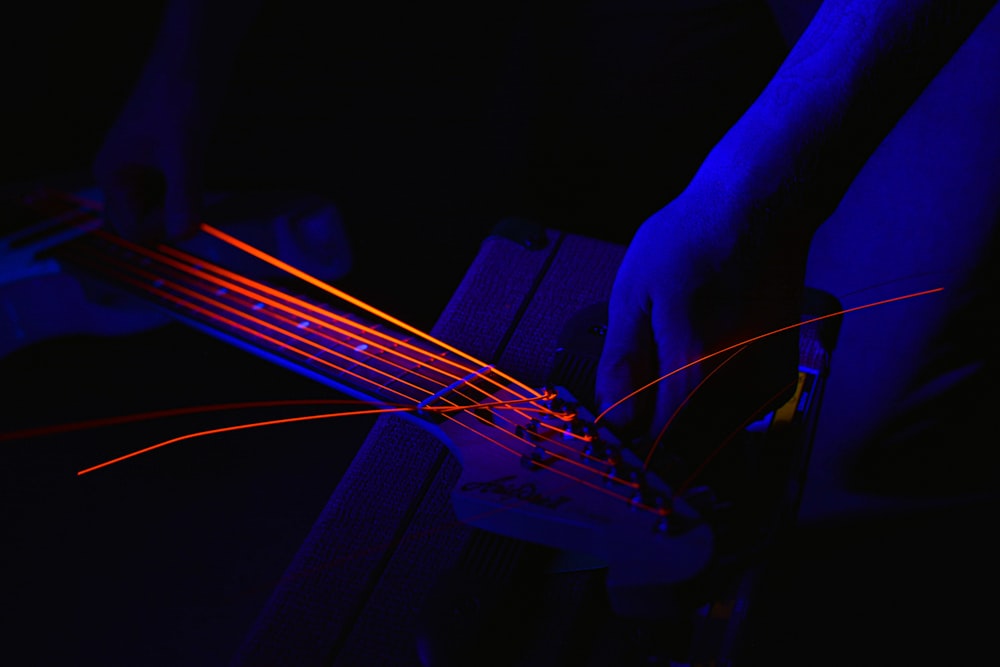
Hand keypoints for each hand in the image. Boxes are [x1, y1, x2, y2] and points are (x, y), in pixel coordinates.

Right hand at [92, 63, 206, 244]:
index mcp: (112, 175)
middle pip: (140, 226)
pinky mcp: (160, 165)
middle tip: (192, 202)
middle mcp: (120, 176)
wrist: (193, 61)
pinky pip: (169, 197)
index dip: (164, 229)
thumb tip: (183, 234)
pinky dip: (185, 197)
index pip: (133, 230)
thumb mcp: (184, 151)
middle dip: (168, 224)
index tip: (189, 212)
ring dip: (179, 210)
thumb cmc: (179, 94)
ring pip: (157, 213)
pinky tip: (197, 177)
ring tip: (194, 180)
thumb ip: (183, 195)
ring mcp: (140, 171)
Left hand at [595, 182, 808, 476]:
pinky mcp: (777, 382)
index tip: (614, 440)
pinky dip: (705, 410)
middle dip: (655, 438)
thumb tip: (615, 419)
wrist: (759, 210)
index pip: (660, 446)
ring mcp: (765, 386)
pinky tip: (692, 369)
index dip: (631, 450)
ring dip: (680, 425)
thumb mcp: (634, 295)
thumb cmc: (694, 240)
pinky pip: (732, 421)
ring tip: (662, 372)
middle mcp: (741, 385)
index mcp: (697, 365)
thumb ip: (622, 365)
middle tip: (632, 403)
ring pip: (711, 440)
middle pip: (688, 452)